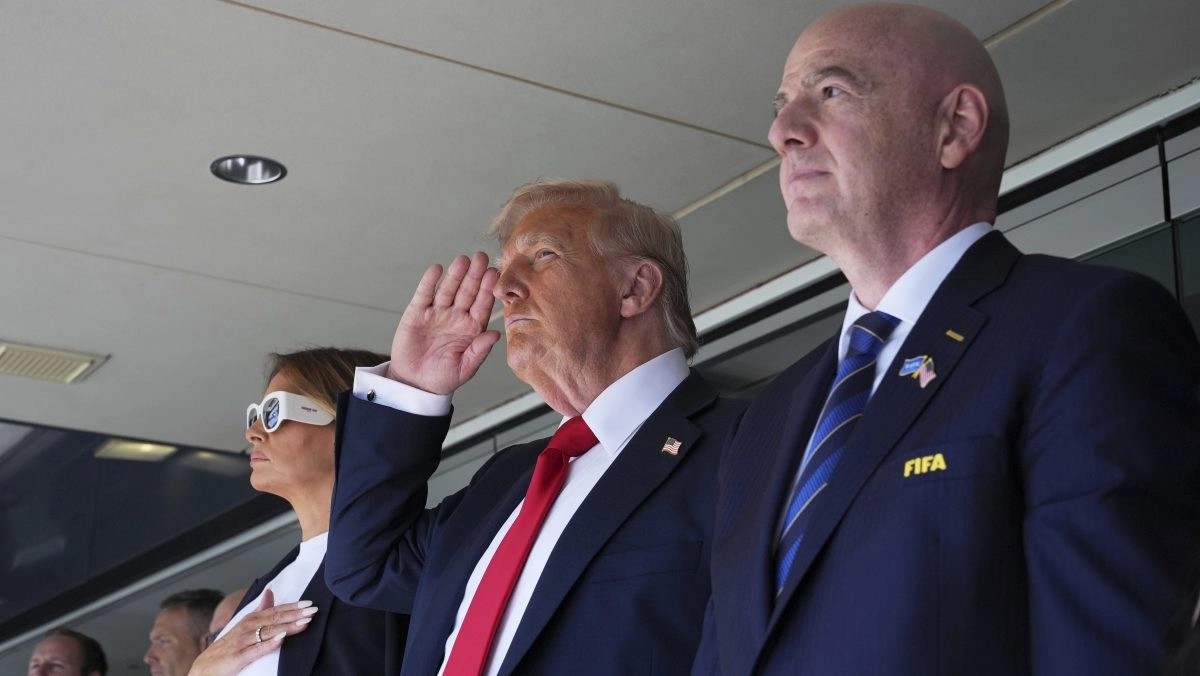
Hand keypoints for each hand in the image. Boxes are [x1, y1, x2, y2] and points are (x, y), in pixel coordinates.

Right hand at [188, 589, 315, 675]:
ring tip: (304, 621)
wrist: (204, 669)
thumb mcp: (243, 626)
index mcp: (250, 620)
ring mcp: (242, 642)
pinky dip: (269, 643)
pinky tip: (282, 638)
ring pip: (268, 631)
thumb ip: (259, 610)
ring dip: (287, 625)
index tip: (309, 603)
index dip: (292, 606)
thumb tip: (270, 591)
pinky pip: (256, 649)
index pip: (274, 610)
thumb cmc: (226, 648)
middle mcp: (246, 628)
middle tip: (313, 610)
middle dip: (295, 614)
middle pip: (274, 618)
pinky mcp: (238, 657)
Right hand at [387, 252, 500, 393]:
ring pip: (448, 289)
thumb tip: (495, 334)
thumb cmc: (442, 378)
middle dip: (475, 275)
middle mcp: (456, 317)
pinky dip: (430, 282)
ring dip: (455, 274)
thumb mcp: (464, 369)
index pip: (482, 305)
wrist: (414, 384)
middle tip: (482, 258)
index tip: (495, 274)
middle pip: (467, 292)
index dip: (488, 289)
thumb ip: (479, 351)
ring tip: (463, 260)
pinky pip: (425, 294)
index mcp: (471, 328)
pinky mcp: (417, 313)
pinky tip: (437, 269)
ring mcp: (437, 313)